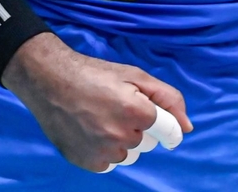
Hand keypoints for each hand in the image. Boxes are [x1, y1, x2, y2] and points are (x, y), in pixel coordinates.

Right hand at [0, 33, 192, 171]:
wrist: (50, 82)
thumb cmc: (95, 75)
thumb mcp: (136, 76)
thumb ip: (168, 99)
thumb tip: (188, 128)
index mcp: (136, 110)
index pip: (169, 132)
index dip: (169, 126)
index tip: (164, 126)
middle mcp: (121, 135)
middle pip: (149, 143)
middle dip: (141, 127)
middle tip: (119, 108)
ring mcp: (103, 151)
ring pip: (130, 154)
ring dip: (123, 140)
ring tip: (103, 118)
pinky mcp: (88, 162)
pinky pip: (110, 163)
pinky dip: (106, 150)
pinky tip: (92, 131)